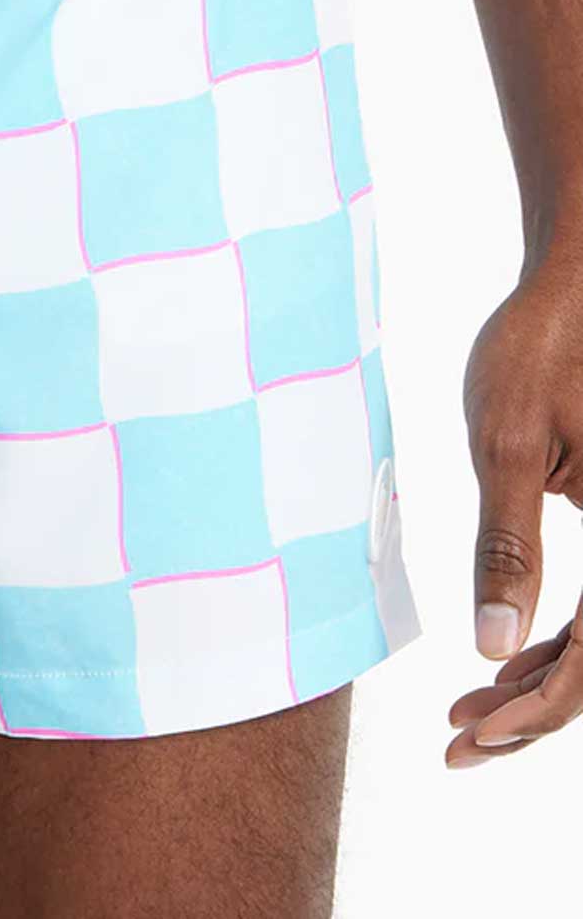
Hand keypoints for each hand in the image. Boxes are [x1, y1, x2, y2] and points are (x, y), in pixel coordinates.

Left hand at [446, 255, 582, 767]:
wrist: (578, 289)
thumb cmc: (542, 350)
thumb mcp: (512, 444)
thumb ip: (508, 544)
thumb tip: (494, 645)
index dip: (541, 707)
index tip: (475, 733)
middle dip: (537, 712)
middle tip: (459, 742)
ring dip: (546, 685)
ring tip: (470, 715)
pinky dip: (559, 641)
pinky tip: (505, 658)